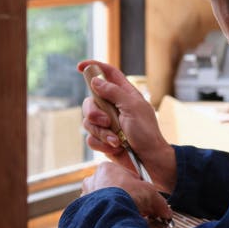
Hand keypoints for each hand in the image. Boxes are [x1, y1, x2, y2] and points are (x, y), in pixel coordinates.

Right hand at [79, 60, 176, 193]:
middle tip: (106, 121)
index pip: (108, 74)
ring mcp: (108, 124)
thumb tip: (95, 80)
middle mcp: (114, 107)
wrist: (149, 160)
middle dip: (94, 112)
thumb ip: (114, 92)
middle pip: (90, 100)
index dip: (94, 67)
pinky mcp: (103, 140)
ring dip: (101, 132)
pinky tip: (114, 147)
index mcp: (124, 94)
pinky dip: (101, 143)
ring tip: (117, 140)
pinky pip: (90, 138)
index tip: (79, 66)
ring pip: (88, 121)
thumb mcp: (133, 108)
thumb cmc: (147, 133)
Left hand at [82, 160, 173, 224]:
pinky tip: (112, 223)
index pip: (123, 176)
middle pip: (111, 188)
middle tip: (134, 209)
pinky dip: (102, 218)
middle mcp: (92, 179)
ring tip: (123, 217)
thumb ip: (159, 202)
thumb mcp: (150, 194)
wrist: (111, 214)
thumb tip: (166, 212)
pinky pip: (94, 213)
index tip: (141, 198)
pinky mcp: (80, 210)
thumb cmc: (129, 196)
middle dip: (123, 198)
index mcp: (107, 168)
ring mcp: (85, 195)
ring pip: (101, 201)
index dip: (135, 188)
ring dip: (111, 208)